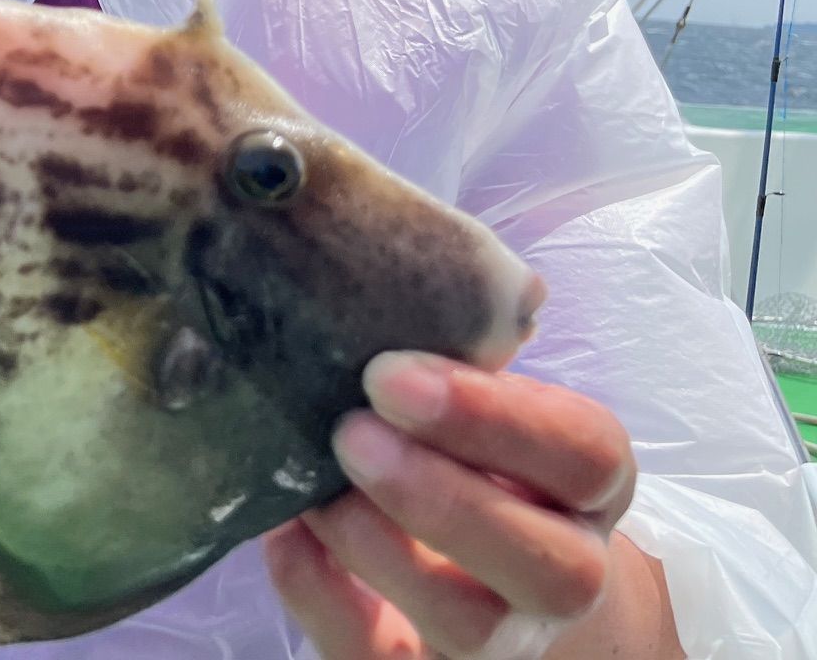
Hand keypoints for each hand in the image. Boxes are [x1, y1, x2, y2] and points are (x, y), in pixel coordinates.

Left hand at [262, 352, 678, 657]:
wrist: (497, 570)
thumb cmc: (472, 446)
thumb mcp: (483, 393)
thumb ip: (454, 342)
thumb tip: (386, 248)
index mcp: (587, 480)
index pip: (580, 452)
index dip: (492, 416)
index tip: (392, 373)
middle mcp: (566, 567)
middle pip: (543, 560)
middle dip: (438, 495)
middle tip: (348, 432)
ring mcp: (506, 636)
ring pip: (471, 624)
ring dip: (378, 550)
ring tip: (310, 487)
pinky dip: (325, 602)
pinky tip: (281, 536)